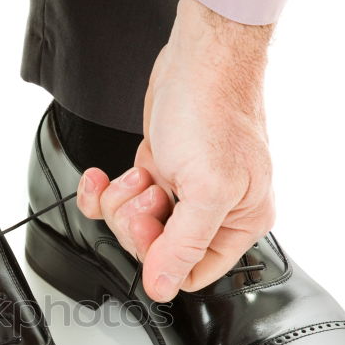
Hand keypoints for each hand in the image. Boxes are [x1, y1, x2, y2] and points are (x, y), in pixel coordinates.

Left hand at [76, 0, 275, 301]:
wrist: (198, 58)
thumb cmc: (215, 110)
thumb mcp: (207, 189)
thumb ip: (184, 244)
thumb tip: (164, 287)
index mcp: (241, 222)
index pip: (194, 273)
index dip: (162, 260)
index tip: (151, 230)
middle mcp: (215, 209)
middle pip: (158, 251)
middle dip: (138, 224)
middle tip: (147, 194)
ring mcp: (183, 190)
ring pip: (134, 226)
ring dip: (122, 203)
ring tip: (140, 174)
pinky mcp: (158, 169)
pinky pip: (120, 200)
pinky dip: (104, 191)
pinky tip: (103, 178)